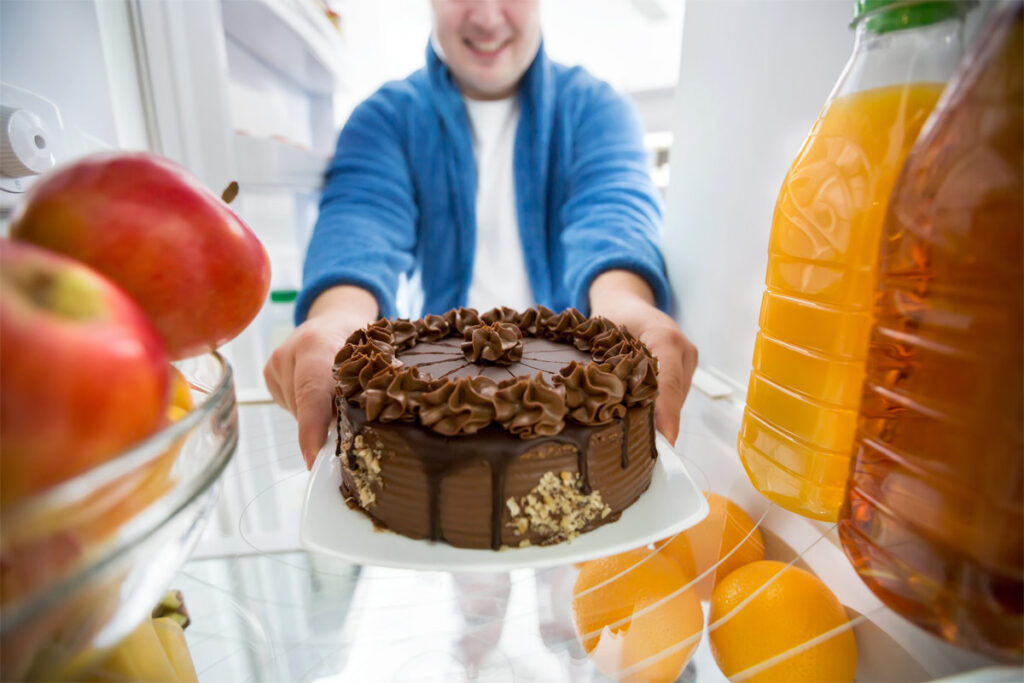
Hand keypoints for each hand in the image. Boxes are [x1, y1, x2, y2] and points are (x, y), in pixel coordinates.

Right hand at [263, 286, 377, 468]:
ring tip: (335, 394)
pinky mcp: (269, 374)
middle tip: (349, 426)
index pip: (311, 392)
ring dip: (318, 416)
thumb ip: (364, 390)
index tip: (314, 458)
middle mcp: (289, 353)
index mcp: (317, 344)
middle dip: (325, 425)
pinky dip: (308, 408)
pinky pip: (291, 406)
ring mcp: (275, 364)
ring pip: (298, 412)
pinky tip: (319, 391)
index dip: (313, 428)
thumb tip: (362, 434)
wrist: (334, 317)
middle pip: (305, 409)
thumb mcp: (370, 357)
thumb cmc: (359, 340)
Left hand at [589, 271, 697, 444]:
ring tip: (639, 447)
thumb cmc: (611, 318)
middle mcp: (682, 350)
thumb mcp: (603, 336)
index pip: (667, 381)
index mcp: (663, 337)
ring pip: (675, 400)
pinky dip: (658, 412)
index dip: (665, 413)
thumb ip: (607, 365)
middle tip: (642, 455)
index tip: (665, 441)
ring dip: (658, 420)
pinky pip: (673, 397)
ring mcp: (687, 361)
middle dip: (659, 424)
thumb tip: (601, 404)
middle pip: (673, 397)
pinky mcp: (684, 371)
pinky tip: (642, 428)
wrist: (627, 302)